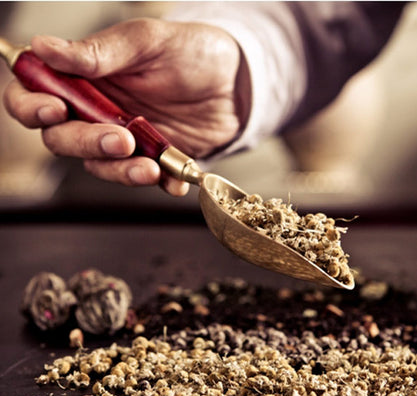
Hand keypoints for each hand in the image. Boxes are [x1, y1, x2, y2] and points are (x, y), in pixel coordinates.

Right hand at [3, 18, 249, 195]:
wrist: (236, 83)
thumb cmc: (191, 52)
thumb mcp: (148, 42)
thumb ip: (100, 51)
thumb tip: (44, 47)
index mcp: (83, 79)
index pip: (34, 95)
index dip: (31, 107)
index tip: (54, 109)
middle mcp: (96, 113)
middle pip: (63, 139)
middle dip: (86, 144)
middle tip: (119, 139)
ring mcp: (124, 140)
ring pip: (102, 166)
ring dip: (121, 172)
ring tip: (150, 167)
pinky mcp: (153, 160)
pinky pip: (146, 179)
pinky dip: (160, 183)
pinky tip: (174, 180)